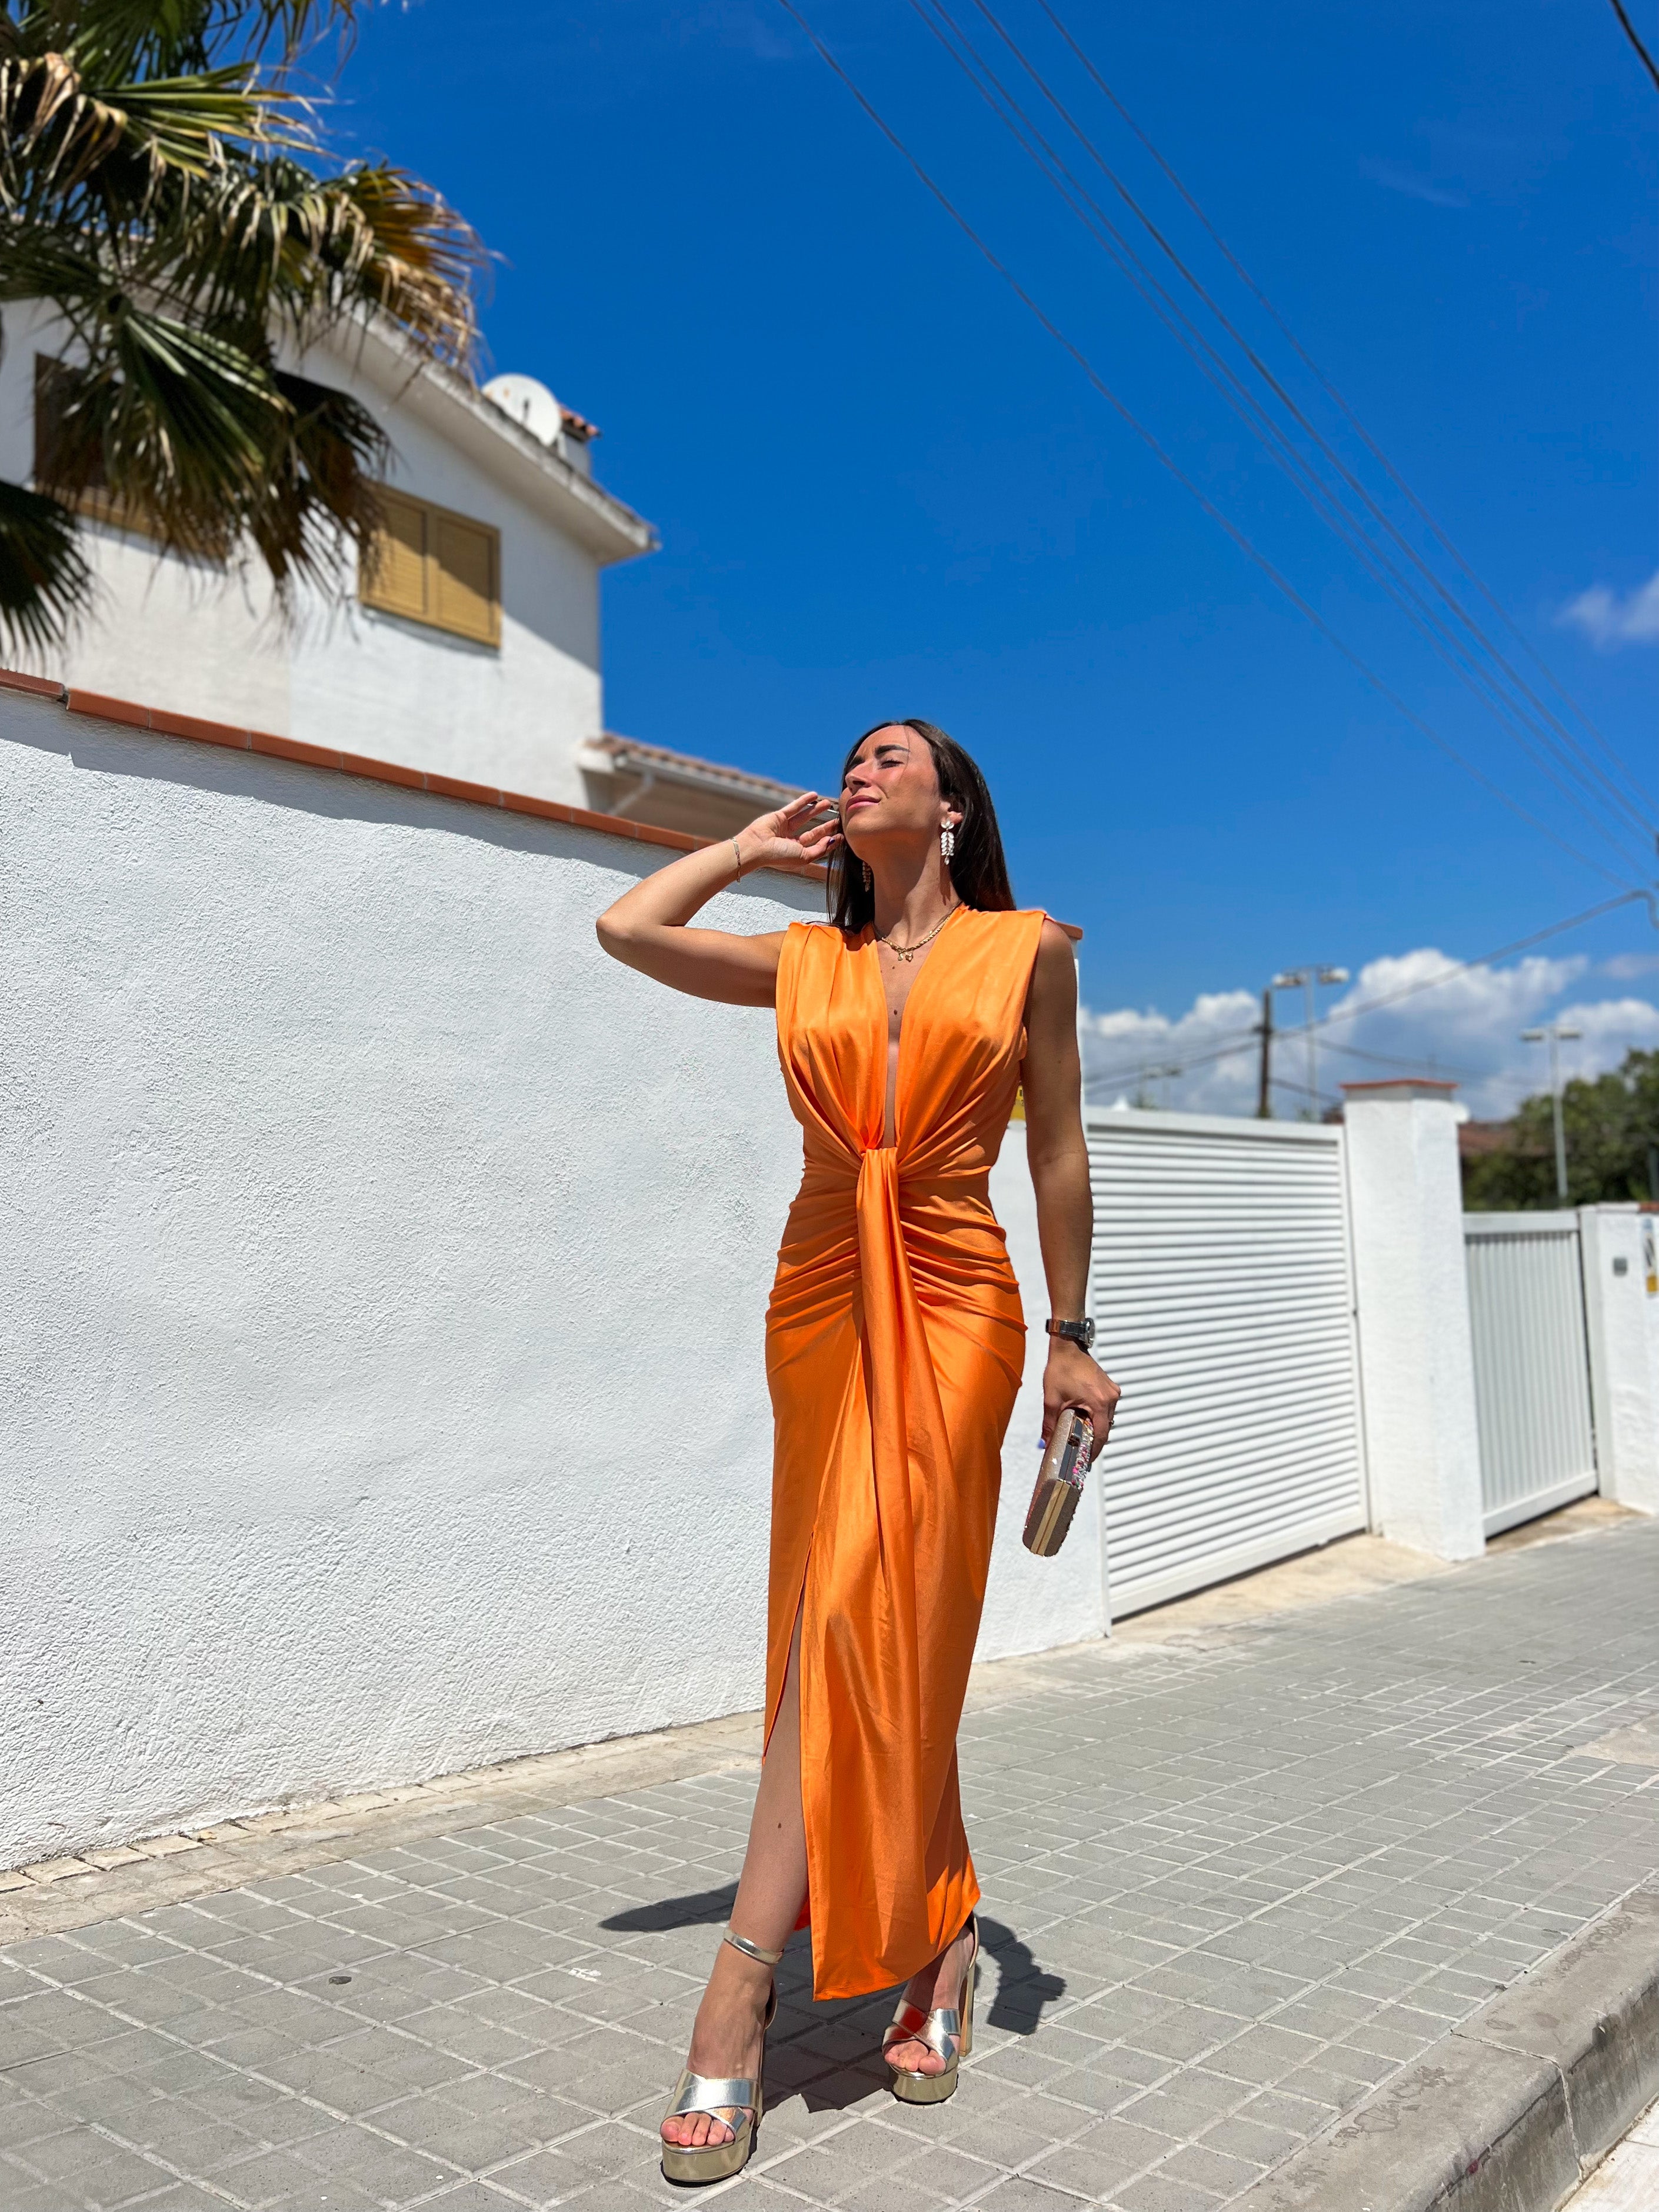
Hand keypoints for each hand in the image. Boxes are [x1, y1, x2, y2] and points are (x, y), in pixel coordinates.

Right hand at [734, 793, 841, 873]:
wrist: (756, 848)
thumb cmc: (777, 856)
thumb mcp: (804, 857)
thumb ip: (819, 850)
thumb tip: (832, 841)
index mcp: (796, 854)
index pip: (816, 846)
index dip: (829, 841)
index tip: (841, 835)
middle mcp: (791, 842)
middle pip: (813, 832)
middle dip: (826, 826)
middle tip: (838, 819)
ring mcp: (785, 829)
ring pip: (804, 817)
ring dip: (816, 810)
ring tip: (828, 803)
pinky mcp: (779, 817)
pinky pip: (794, 807)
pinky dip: (804, 801)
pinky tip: (814, 795)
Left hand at [1042, 1342, 1119, 1465]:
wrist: (1067, 1347)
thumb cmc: (1061, 1369)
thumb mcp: (1052, 1400)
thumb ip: (1049, 1424)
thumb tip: (1045, 1442)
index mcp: (1100, 1403)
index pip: (1101, 1435)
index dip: (1094, 1450)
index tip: (1086, 1460)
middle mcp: (1110, 1398)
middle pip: (1106, 1428)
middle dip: (1094, 1440)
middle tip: (1081, 1450)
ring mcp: (1112, 1392)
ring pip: (1107, 1418)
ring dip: (1096, 1427)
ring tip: (1082, 1436)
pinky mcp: (1109, 1387)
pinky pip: (1107, 1408)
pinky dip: (1098, 1415)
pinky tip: (1086, 1418)